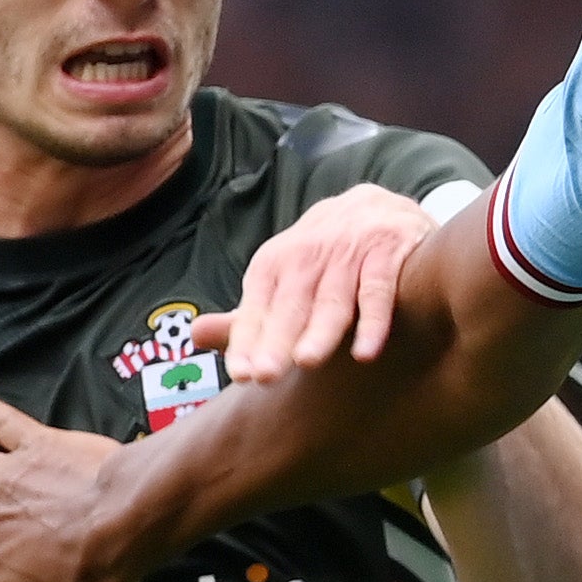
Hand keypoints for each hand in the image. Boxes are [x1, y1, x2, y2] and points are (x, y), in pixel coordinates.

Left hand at [201, 180, 444, 384]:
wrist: (382, 207)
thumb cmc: (325, 258)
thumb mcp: (284, 280)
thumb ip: (248, 317)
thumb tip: (194, 336)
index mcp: (276, 262)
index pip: (257, 306)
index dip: (248, 339)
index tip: (241, 374)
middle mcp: (307, 254)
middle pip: (291, 305)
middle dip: (277, 340)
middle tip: (265, 375)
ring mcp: (348, 252)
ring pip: (333, 299)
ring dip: (320, 331)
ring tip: (307, 362)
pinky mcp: (386, 251)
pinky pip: (377, 291)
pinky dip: (373, 322)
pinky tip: (366, 352)